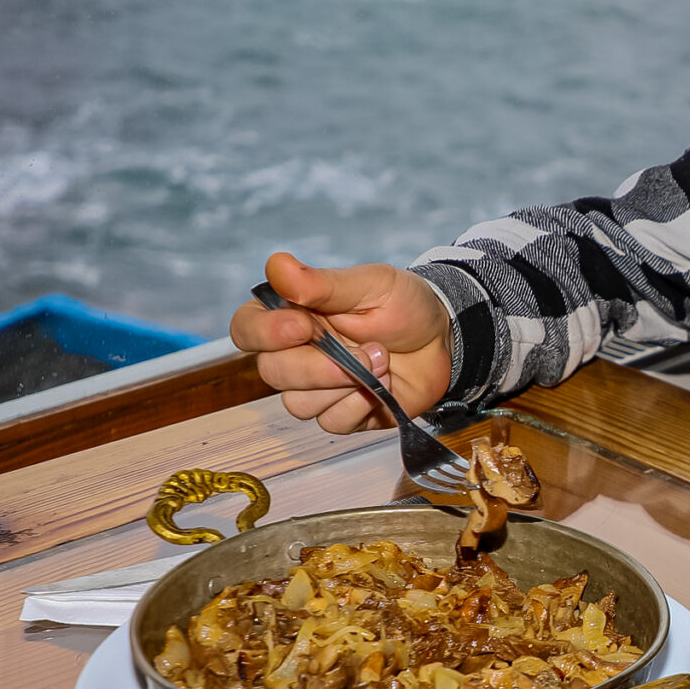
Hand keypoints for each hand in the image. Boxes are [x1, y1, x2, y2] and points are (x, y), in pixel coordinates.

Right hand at [229, 252, 452, 433]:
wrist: (443, 339)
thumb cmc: (402, 305)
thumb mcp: (369, 285)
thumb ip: (322, 284)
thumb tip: (276, 265)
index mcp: (290, 315)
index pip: (246, 328)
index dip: (265, 333)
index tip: (302, 327)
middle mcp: (295, 354)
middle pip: (272, 372)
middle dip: (318, 366)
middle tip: (366, 349)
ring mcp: (316, 387)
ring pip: (299, 403)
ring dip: (345, 384)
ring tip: (383, 360)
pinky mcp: (341, 413)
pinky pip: (331, 423)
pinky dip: (360, 405)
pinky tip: (383, 386)